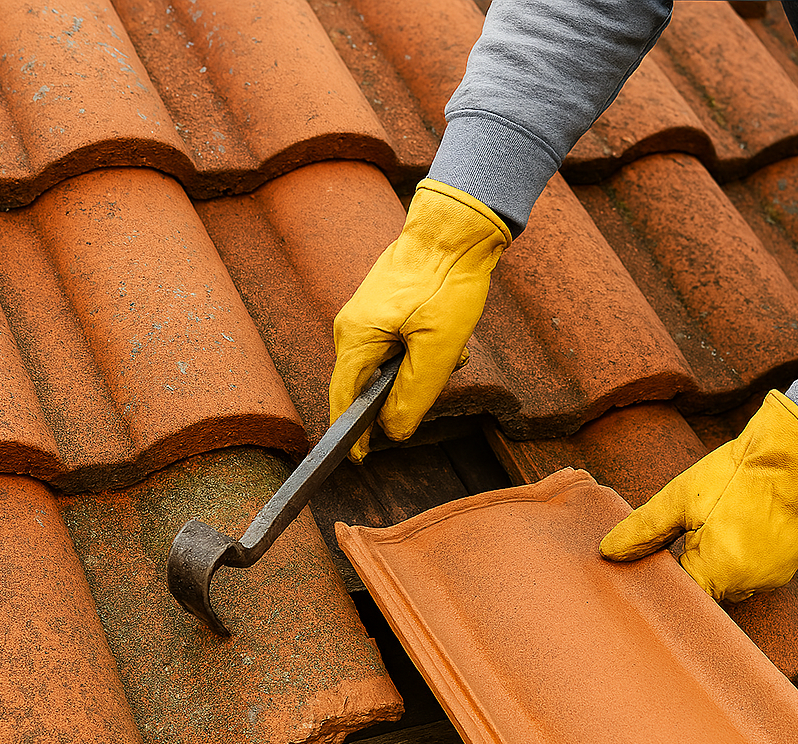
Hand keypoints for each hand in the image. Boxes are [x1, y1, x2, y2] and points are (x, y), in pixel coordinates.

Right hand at [329, 179, 511, 461]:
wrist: (454, 229)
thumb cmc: (445, 284)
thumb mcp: (438, 349)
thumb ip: (414, 395)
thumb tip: (394, 431)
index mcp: (356, 339)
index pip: (343, 400)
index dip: (351, 435)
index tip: (360, 460)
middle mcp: (351, 329)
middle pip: (370, 385)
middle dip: (407, 391)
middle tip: (441, 373)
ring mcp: (366, 317)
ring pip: (391, 366)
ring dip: (424, 368)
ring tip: (454, 349)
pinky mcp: (383, 309)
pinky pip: (399, 346)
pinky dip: (427, 351)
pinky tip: (452, 338)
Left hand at [599, 390, 797, 600]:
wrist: (797, 456)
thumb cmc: (737, 475)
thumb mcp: (681, 498)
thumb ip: (643, 529)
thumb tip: (607, 552)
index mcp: (717, 573)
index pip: (679, 597)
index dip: (665, 580)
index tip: (656, 561)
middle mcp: (746, 586)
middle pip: (704, 591)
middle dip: (691, 567)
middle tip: (687, 533)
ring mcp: (770, 579)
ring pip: (728, 581)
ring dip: (716, 562)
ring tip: (715, 525)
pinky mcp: (786, 568)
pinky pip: (752, 572)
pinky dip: (740, 556)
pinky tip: (736, 527)